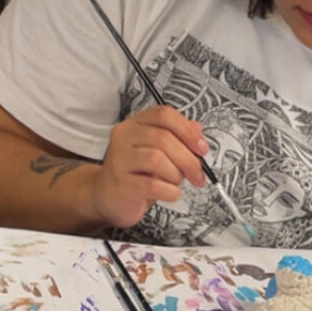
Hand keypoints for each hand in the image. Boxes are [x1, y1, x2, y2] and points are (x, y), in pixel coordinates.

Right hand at [88, 107, 209, 229]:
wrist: (108, 196)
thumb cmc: (138, 171)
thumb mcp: (158, 150)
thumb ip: (177, 138)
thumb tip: (198, 130)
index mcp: (136, 123)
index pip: (164, 114)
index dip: (187, 130)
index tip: (202, 148)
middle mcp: (125, 136)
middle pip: (163, 138)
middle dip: (188, 159)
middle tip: (198, 175)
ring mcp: (120, 159)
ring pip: (156, 159)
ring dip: (176, 174)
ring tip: (176, 183)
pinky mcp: (122, 184)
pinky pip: (152, 185)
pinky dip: (170, 191)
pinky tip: (171, 193)